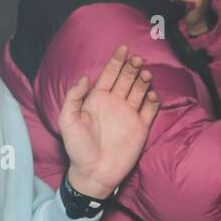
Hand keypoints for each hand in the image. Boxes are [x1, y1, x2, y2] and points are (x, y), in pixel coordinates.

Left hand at [58, 45, 161, 199]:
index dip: (116, 61)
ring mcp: (128, 114)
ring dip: (143, 80)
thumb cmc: (77, 147)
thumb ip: (73, 97)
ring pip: (140, 90)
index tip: (123, 48)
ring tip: (145, 74)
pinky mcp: (140, 127)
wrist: (93, 172)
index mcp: (97, 99)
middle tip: (137, 59)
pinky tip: (152, 94)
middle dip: (132, 67)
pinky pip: (150, 109)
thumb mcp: (67, 120)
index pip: (109, 74)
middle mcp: (114, 103)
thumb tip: (84, 77)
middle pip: (127, 79)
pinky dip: (153, 100)